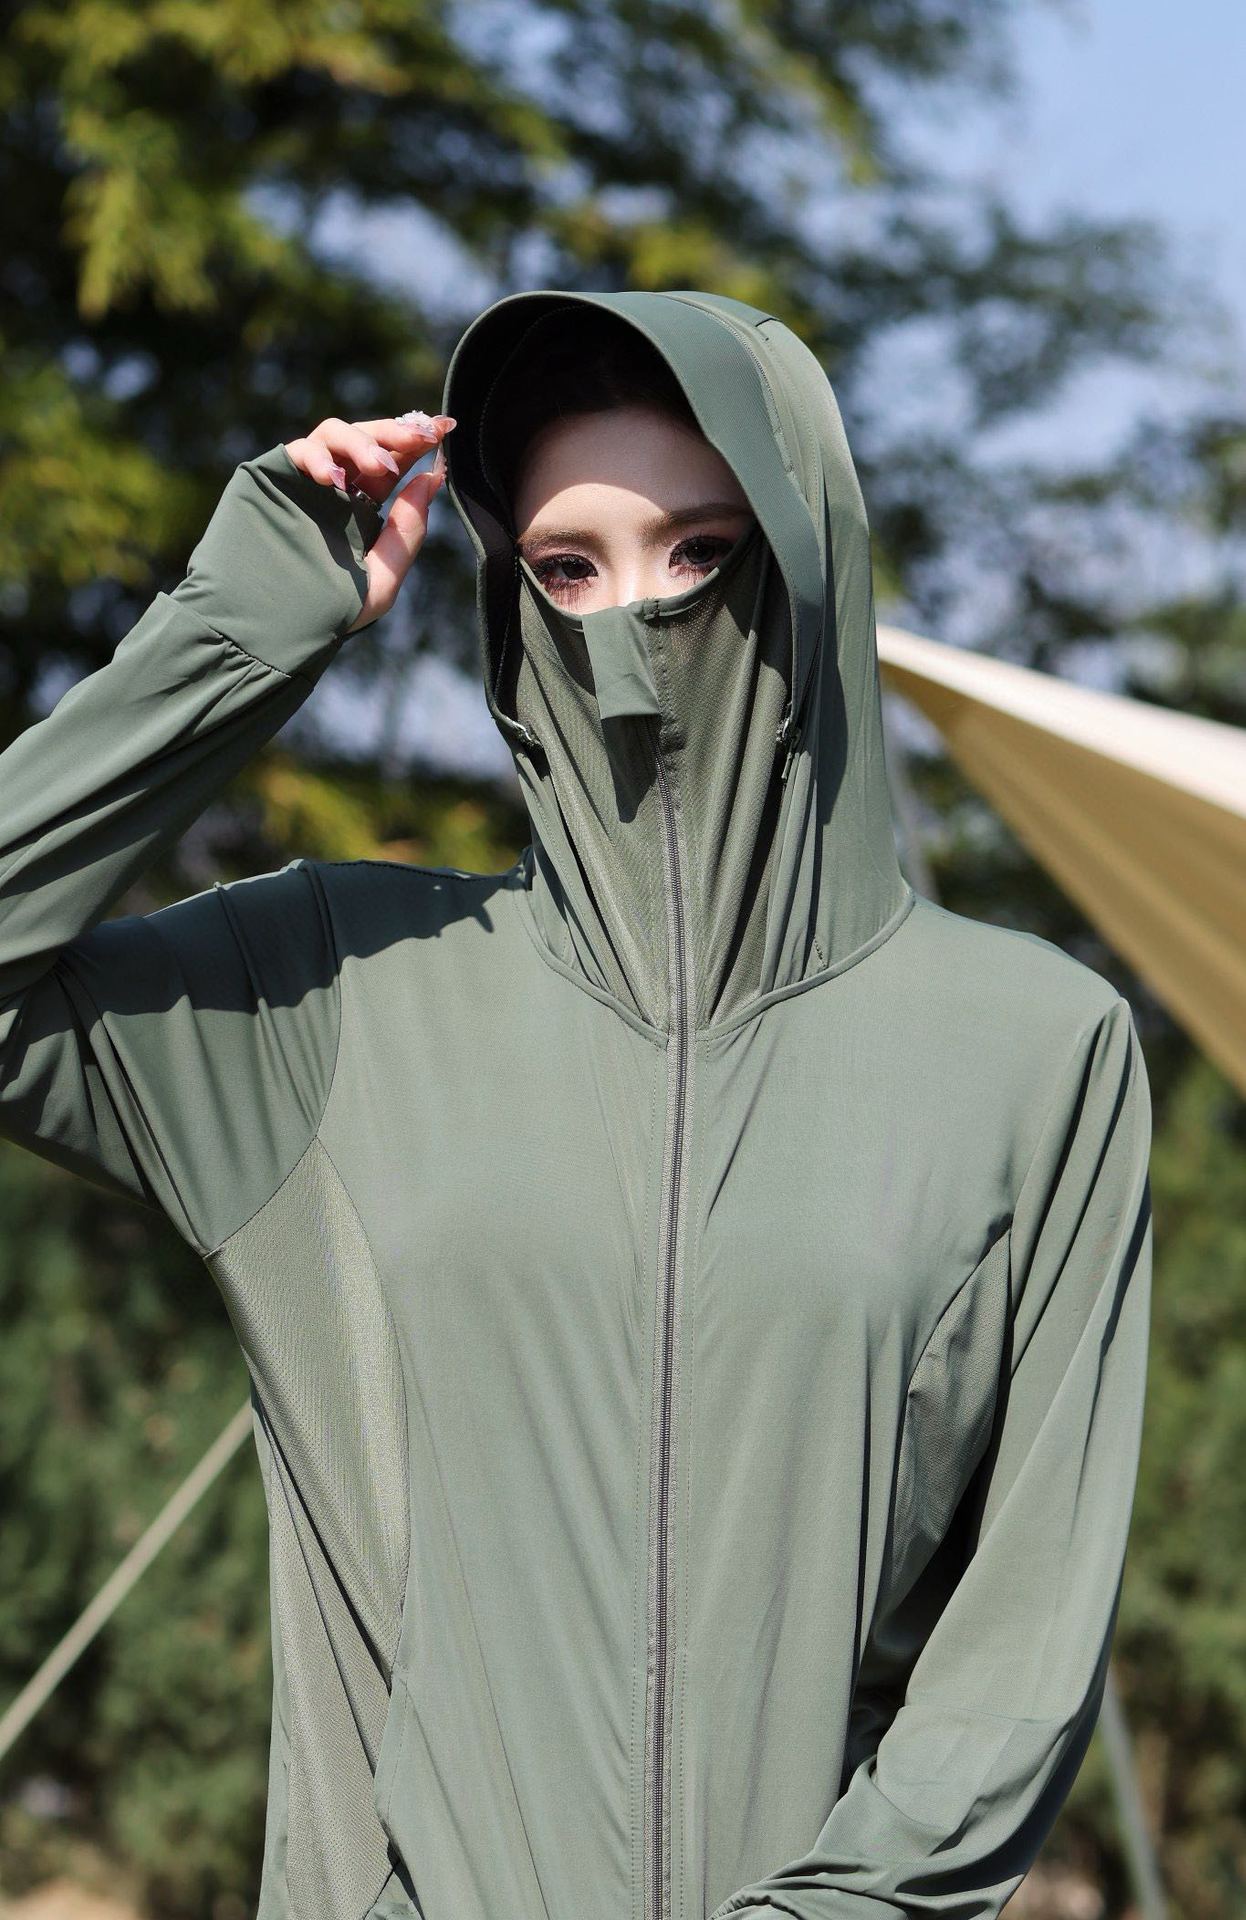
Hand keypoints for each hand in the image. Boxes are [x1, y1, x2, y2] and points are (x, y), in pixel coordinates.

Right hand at [283, 411, 455, 632]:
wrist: (274, 630)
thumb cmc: (330, 613)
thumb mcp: (383, 576)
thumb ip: (408, 530)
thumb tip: (432, 479)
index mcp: (361, 507)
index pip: (391, 461)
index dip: (415, 442)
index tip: (442, 430)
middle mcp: (334, 489)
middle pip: (366, 440)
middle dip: (395, 434)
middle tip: (419, 438)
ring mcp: (303, 481)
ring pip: (333, 434)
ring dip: (361, 442)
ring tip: (379, 467)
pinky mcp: (272, 480)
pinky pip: (297, 451)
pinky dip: (319, 457)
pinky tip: (335, 479)